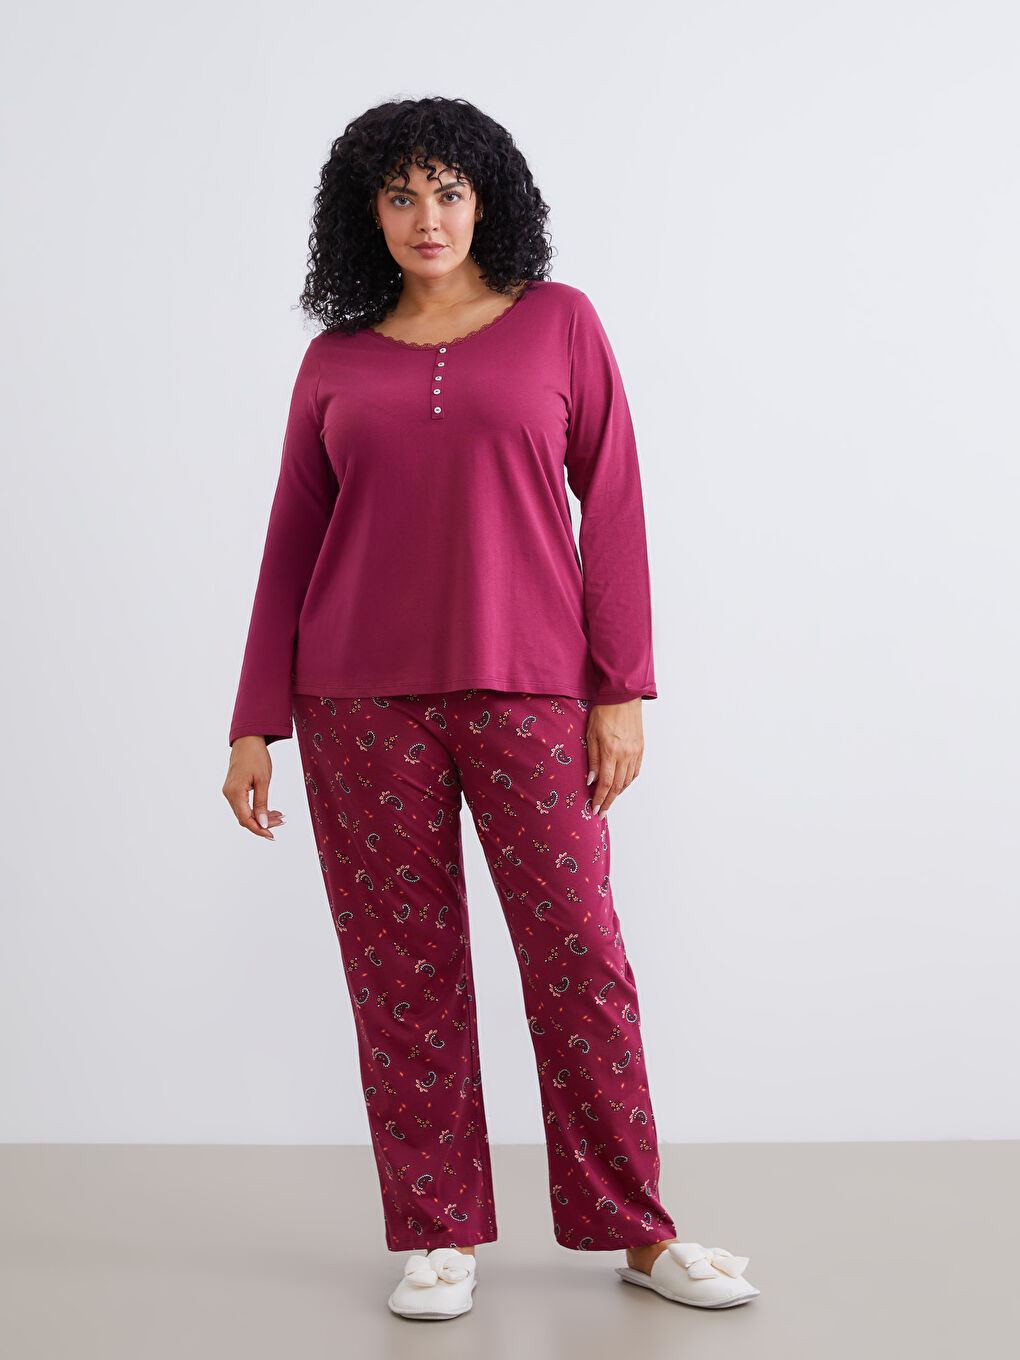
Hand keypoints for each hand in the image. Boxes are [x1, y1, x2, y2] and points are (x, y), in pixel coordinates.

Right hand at [222, 735, 286, 839]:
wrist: (248, 740)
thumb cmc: (256, 756)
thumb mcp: (263, 780)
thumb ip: (262, 803)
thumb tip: (262, 823)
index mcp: (235, 792)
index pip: (245, 819)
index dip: (258, 830)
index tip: (271, 836)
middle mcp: (229, 794)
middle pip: (245, 818)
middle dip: (263, 823)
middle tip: (281, 822)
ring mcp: (230, 791)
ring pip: (245, 812)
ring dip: (261, 816)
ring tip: (279, 816)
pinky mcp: (234, 789)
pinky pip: (244, 804)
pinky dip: (257, 809)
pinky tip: (270, 810)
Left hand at [585, 698, 643, 818]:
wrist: (623, 696)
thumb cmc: (603, 712)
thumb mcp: (590, 734)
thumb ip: (592, 759)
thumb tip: (591, 780)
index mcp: (611, 751)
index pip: (606, 783)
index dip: (600, 799)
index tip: (594, 809)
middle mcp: (625, 754)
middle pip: (617, 786)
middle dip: (608, 801)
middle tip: (601, 813)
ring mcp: (635, 752)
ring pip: (627, 780)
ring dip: (617, 793)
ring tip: (608, 801)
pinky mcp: (641, 748)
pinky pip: (635, 771)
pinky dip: (628, 782)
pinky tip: (621, 786)